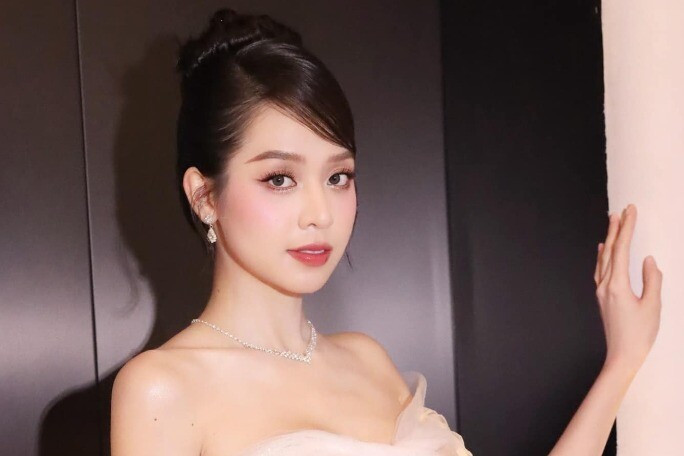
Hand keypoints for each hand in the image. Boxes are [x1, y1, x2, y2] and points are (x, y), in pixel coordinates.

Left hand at [593, 204, 662, 372]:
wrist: (623, 356)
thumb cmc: (640, 335)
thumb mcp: (653, 306)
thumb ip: (652, 281)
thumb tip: (649, 260)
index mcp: (617, 285)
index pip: (621, 250)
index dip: (626, 228)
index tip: (630, 211)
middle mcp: (605, 285)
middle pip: (610, 251)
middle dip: (616, 229)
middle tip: (621, 210)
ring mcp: (601, 291)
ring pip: (603, 259)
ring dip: (609, 239)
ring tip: (612, 223)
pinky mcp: (603, 297)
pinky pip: (600, 270)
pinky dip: (602, 256)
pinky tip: (603, 250)